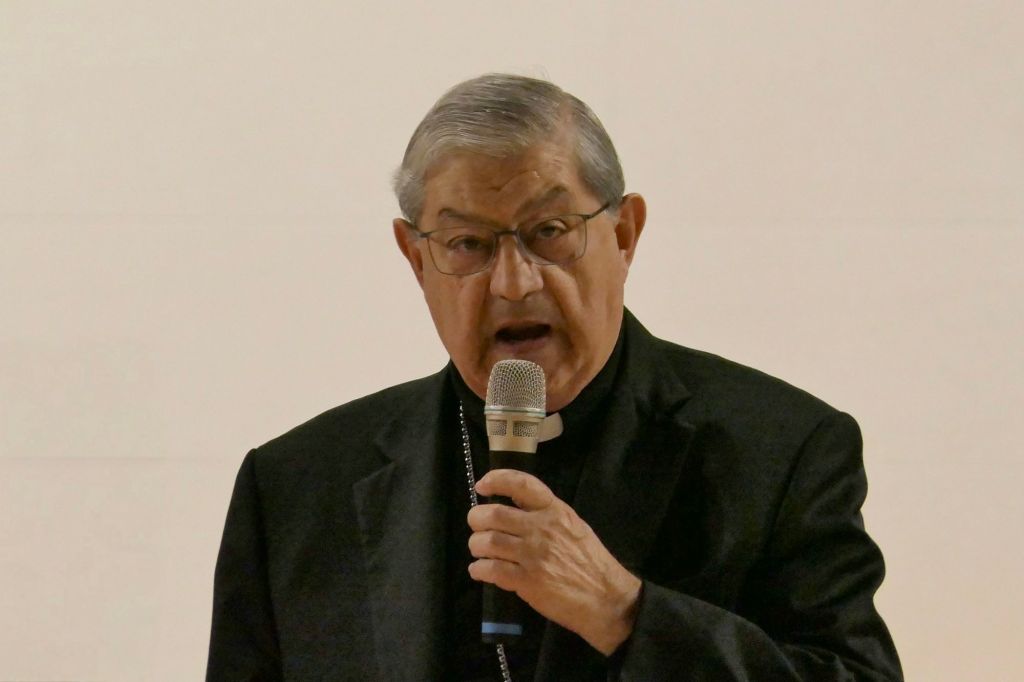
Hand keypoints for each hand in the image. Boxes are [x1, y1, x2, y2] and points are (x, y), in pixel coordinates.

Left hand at [467, 468, 641, 655]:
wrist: (606, 598)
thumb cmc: (590, 562)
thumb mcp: (573, 526)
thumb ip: (546, 515)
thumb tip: (515, 509)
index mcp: (555, 511)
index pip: (521, 484)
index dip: (496, 480)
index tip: (481, 485)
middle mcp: (542, 528)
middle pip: (494, 514)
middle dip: (476, 518)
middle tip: (476, 526)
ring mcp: (534, 555)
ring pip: (488, 542)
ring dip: (476, 546)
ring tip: (478, 551)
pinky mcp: (527, 581)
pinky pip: (492, 570)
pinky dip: (479, 569)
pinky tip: (480, 571)